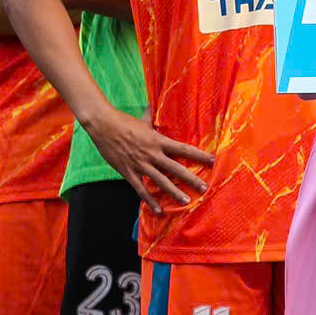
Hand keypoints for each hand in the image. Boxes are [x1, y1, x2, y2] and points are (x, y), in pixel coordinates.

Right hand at [87, 108, 214, 211]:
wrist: (103, 125)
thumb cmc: (123, 121)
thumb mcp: (142, 119)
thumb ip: (152, 115)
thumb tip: (158, 103)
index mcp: (158, 140)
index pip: (183, 149)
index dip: (199, 155)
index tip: (213, 161)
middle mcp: (152, 154)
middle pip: (176, 169)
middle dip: (192, 179)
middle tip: (205, 188)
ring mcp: (140, 164)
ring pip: (161, 182)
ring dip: (175, 193)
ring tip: (187, 202)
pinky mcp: (128, 172)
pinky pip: (141, 190)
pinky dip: (150, 201)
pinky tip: (159, 210)